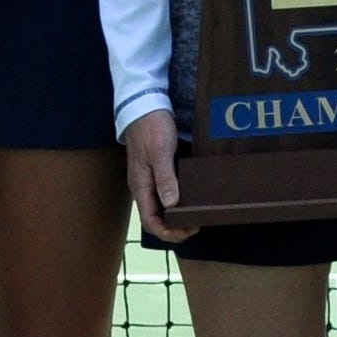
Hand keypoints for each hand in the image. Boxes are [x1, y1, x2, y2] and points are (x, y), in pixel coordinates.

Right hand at [123, 111, 183, 243]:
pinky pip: (163, 194)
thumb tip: (171, 205)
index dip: (168, 232)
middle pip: (155, 218)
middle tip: (196, 224)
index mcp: (140, 186)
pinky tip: (189, 198)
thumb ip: (165, 178)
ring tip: (195, 214)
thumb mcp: (160, 152)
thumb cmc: (151, 127)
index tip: (188, 230)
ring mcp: (148, 180)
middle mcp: (143, 187)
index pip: (150, 222)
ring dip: (175, 216)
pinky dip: (176, 201)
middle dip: (174, 227)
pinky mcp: (154, 171)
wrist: (144, 105)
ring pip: (160, 207)